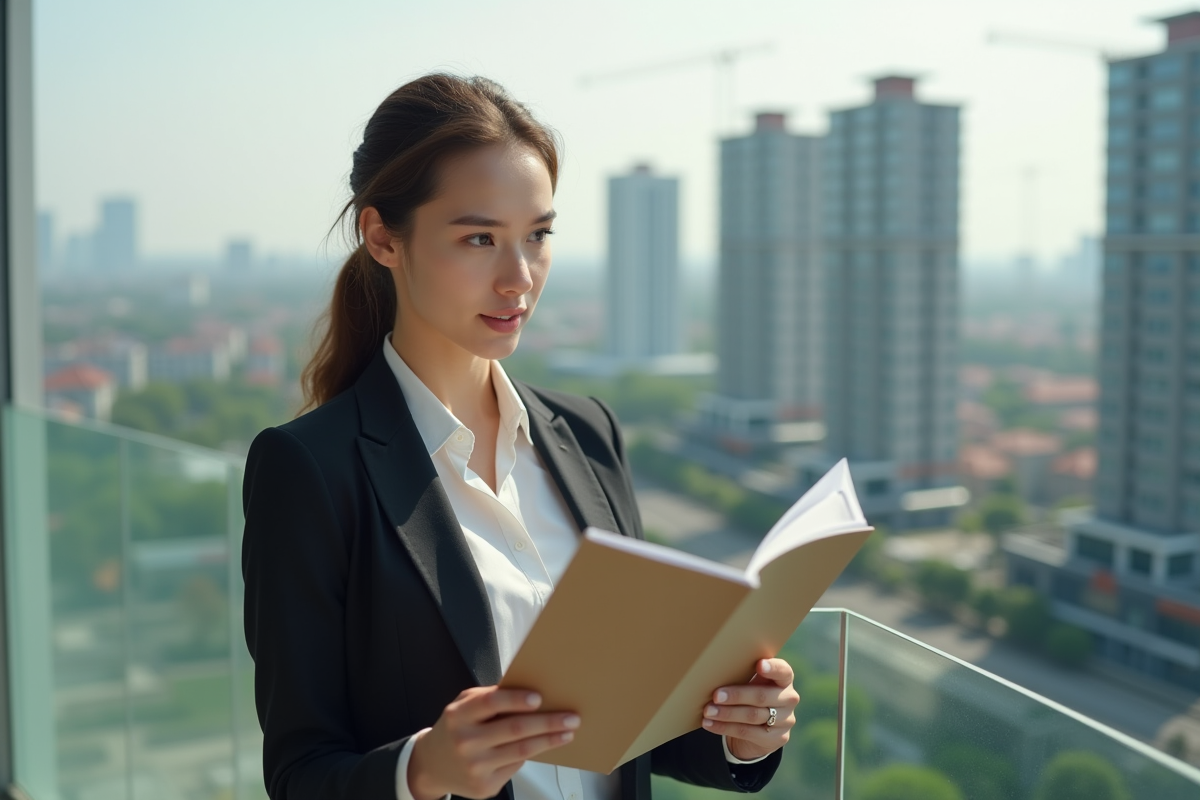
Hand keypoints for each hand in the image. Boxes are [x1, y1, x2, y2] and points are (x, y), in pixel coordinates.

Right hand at [408, 686, 579, 799]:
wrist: (432, 765)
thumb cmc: (455, 728)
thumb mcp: (463, 706)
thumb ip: (489, 698)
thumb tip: (529, 694)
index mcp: (458, 716)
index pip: (491, 703)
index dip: (516, 699)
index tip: (539, 698)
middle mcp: (465, 742)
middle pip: (514, 729)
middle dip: (547, 722)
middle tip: (571, 717)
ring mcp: (475, 767)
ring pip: (521, 751)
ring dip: (549, 741)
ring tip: (568, 732)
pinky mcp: (484, 787)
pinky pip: (516, 767)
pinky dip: (530, 754)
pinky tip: (542, 746)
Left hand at [701, 658, 798, 760]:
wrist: (759, 727)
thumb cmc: (751, 693)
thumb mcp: (752, 681)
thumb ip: (744, 673)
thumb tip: (713, 667)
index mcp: (785, 679)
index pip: (783, 671)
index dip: (772, 668)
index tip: (759, 664)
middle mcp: (789, 699)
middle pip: (762, 696)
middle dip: (736, 696)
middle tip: (716, 695)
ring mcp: (785, 720)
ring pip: (753, 716)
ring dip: (727, 714)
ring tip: (708, 711)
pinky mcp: (776, 738)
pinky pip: (747, 732)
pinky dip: (724, 727)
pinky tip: (709, 724)